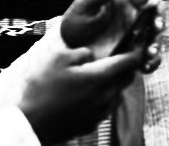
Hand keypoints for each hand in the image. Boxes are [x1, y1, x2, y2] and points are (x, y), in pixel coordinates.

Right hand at [20, 46, 140, 144]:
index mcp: (99, 77)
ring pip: (117, 94)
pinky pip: (105, 107)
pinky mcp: (91, 124)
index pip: (129, 62)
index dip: (137, 51)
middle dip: (126, 67)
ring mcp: (99, 113)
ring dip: (114, 83)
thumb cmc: (42, 90)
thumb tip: (90, 55)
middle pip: (126, 78)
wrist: (29, 125)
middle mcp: (104, 96)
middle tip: (117, 57)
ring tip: (98, 75)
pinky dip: (103, 98)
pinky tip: (87, 94)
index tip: (140, 44)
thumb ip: (80, 53)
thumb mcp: (58, 59)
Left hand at [60, 0, 168, 70]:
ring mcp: (134, 38)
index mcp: (125, 1)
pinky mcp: (132, 57)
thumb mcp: (84, 7)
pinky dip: (152, 61)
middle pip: (155, 15)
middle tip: (156, 24)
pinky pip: (148, 58)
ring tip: (150, 49)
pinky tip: (147, 63)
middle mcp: (134, 18)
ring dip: (157, 42)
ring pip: (154, 37)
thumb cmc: (74, 26)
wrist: (65, 54)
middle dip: (159, 19)